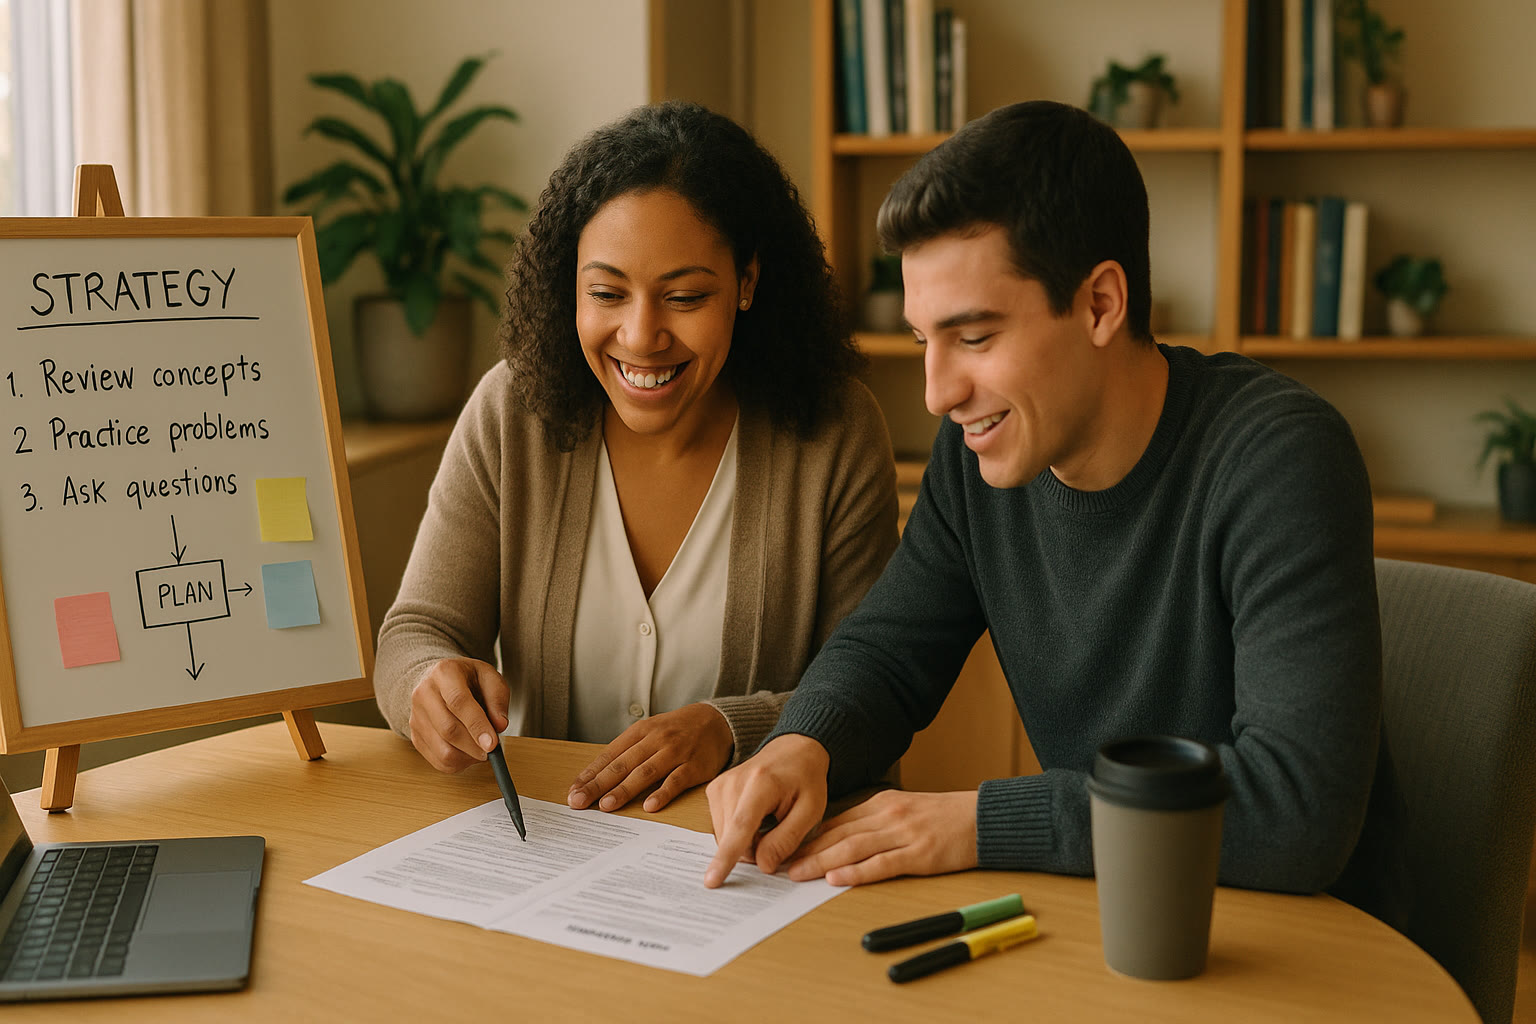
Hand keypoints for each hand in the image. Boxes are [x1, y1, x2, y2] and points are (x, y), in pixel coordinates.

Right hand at [408, 658, 509, 772]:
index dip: (476, 725)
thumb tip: (500, 726)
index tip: (492, 744)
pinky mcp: (415, 736)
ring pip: (442, 749)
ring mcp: (416, 716)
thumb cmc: (467, 679)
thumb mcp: (489, 677)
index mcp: (444, 673)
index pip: (458, 702)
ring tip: (481, 748)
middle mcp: (424, 693)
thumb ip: (498, 699)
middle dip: (474, 745)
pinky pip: (438, 760)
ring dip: (468, 756)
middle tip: (492, 750)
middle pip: (448, 729)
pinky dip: (458, 763)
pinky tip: (468, 752)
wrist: (439, 680)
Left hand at [567, 703, 733, 812]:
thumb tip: (597, 777)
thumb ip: (628, 752)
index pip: (609, 755)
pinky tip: (650, 806)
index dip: (590, 774)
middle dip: (598, 784)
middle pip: (622, 765)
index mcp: (640, 732)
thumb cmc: (678, 730)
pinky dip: (663, 793)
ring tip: (606, 805)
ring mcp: (675, 752)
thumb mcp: (650, 732)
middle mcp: (655, 740)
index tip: (573, 791)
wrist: (717, 721)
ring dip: (624, 790)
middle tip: (579, 801)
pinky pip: (676, 780)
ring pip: (645, 772)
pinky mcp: (695, 766)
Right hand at [703, 734, 829, 887]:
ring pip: (725, 836)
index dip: (727, 856)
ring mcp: (719, 785)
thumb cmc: (805, 779)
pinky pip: (722, 828)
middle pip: (732, 837)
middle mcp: (733, 782)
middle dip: (753, 850)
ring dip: (746, 842)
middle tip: (779, 831)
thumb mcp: (810, 810)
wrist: (793, 751)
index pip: (741, 826)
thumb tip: (762, 865)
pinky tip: (756, 819)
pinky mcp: (713, 791)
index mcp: (760, 784)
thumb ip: (787, 839)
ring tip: (768, 821)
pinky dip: (738, 833)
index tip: (712, 880)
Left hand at [783, 789, 978, 885]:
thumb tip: (842, 839)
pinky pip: (882, 864)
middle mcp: (888, 815)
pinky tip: (837, 878)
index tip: (786, 849)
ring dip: (822, 862)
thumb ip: (876, 822)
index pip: (836, 821)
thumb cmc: (945, 818)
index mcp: (882, 803)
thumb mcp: (905, 810)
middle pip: (839, 834)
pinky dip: (856, 872)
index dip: (809, 836)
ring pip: (853, 848)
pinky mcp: (920, 854)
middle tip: (781, 865)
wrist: (983, 818)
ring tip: (799, 874)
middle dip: (807, 850)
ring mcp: (903, 834)